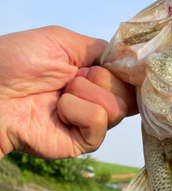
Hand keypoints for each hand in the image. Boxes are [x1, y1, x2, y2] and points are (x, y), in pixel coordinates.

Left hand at [0, 26, 137, 159]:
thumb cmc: (16, 63)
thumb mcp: (63, 41)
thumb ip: (100, 49)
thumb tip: (130, 59)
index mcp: (92, 77)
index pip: (128, 79)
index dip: (125, 72)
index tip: (110, 65)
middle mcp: (95, 101)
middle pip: (128, 95)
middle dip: (100, 80)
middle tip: (70, 79)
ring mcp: (90, 124)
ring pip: (117, 109)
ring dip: (85, 94)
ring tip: (60, 95)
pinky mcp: (83, 143)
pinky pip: (99, 122)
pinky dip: (78, 110)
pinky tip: (59, 111)